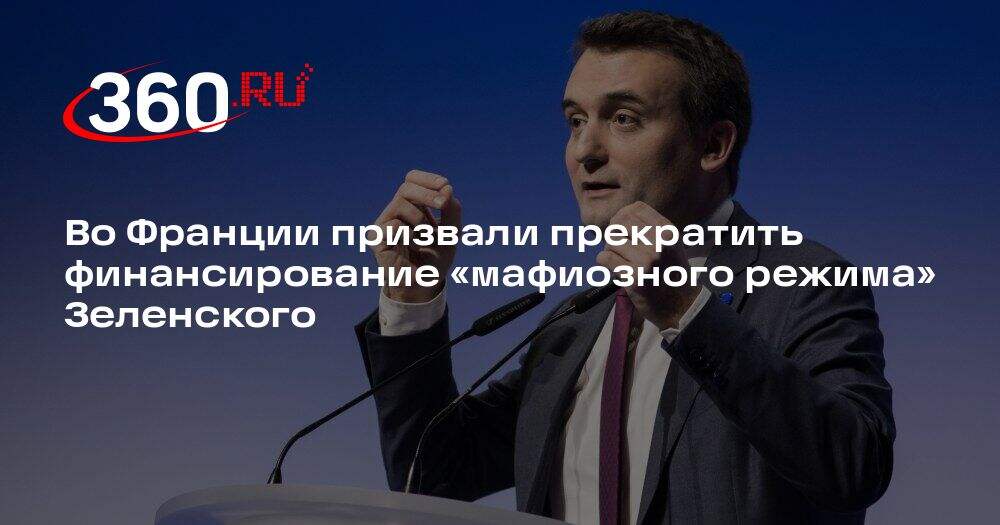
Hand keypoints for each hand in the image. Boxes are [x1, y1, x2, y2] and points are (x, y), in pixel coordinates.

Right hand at [372, 170, 461, 302]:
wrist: (424, 286)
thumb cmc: (435, 258)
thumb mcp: (452, 233)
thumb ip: (452, 211)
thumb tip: (446, 188)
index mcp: (412, 206)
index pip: (412, 180)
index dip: (427, 178)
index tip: (445, 185)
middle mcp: (396, 212)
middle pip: (406, 187)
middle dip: (427, 192)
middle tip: (443, 203)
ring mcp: (384, 224)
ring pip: (400, 203)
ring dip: (421, 219)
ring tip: (428, 237)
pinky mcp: (376, 240)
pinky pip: (393, 226)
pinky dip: (409, 235)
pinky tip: (412, 247)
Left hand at [596, 201, 700, 329]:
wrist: (682, 304)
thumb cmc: (673, 272)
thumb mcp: (671, 244)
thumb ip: (651, 228)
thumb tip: (619, 216)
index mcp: (668, 231)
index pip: (636, 209)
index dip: (623, 215)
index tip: (621, 227)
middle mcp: (659, 243)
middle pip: (620, 222)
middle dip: (613, 231)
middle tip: (616, 244)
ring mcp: (646, 261)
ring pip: (611, 241)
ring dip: (610, 249)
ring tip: (619, 259)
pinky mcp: (634, 278)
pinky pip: (606, 259)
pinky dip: (605, 262)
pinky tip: (615, 268)